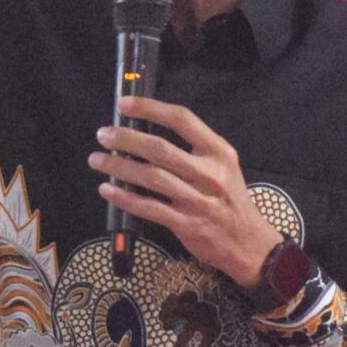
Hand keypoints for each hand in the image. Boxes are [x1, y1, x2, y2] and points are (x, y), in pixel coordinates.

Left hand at [89, 96, 281, 289]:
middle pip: (160, 149)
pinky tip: (108, 190)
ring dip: (119, 167)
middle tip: (103, 134)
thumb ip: (195, 150)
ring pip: (151, 178)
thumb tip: (148, 133)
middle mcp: (209, 173)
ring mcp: (197, 200)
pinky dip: (125, 198)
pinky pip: (149, 208)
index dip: (150, 108)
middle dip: (127, 139)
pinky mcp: (186, 224)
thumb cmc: (230, 200)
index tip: (125, 104)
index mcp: (218, 152)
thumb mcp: (224, 166)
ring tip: (97, 160)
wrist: (249, 243)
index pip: (182, 120)